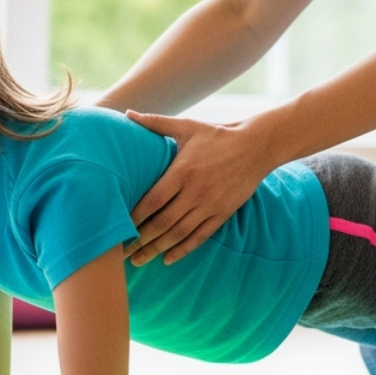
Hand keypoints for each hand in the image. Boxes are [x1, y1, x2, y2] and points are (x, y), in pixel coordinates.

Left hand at [125, 111, 270, 265]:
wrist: (256, 146)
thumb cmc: (217, 135)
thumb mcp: (186, 127)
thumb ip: (155, 123)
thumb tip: (128, 114)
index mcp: (183, 171)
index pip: (153, 200)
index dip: (134, 216)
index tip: (119, 226)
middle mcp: (196, 191)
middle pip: (163, 223)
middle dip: (141, 240)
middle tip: (122, 252)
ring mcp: (210, 205)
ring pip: (179, 234)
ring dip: (157, 249)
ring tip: (139, 260)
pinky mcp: (223, 213)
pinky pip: (200, 237)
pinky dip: (183, 250)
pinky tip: (167, 259)